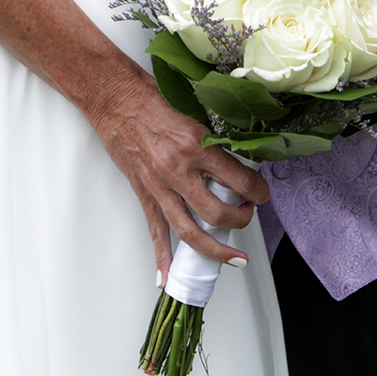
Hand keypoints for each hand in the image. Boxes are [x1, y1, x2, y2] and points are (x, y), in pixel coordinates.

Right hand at [91, 71, 270, 279]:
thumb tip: (236, 163)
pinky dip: (163, 256)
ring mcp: (159, 185)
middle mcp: (178, 170)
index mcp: (196, 146)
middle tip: (247, 214)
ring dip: (215, 250)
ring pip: (189, 231)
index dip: (258, 191)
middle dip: (241, 219)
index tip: (261, 193)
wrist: (115, 99)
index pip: (239, 180)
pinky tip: (168, 276)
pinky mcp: (143, 193)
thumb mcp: (194, 116)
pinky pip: (155, 231)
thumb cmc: (151, 100)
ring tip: (233, 260)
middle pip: (218, 213)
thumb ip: (214, 144)